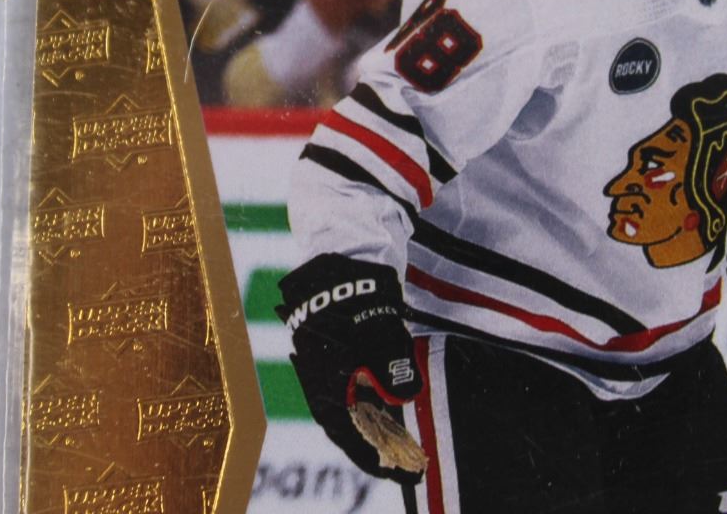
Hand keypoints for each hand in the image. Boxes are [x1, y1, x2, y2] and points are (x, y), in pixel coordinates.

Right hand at [277, 254, 426, 480]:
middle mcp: (321, 375)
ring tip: (403, 442)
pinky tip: (392, 406)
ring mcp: (329, 360)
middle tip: (405, 464)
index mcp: (324, 376)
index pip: (344, 430)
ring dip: (376, 424)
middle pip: (348, 422)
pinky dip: (374, 401)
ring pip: (353, 404)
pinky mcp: (340, 346)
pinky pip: (356, 385)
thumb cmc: (358, 291)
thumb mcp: (380, 329)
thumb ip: (391, 366)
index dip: (369, 456)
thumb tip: (404, 397)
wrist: (344, 251)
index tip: (396, 474)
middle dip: (376, 446)